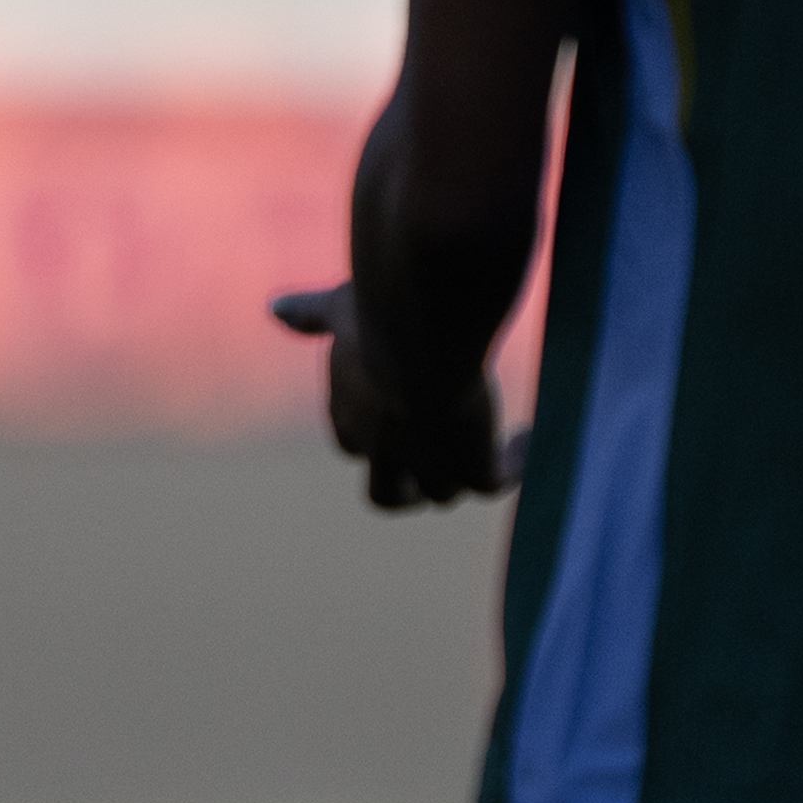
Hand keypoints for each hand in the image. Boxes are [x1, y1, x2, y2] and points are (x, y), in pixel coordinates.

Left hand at [271, 283, 520, 509]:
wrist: (421, 335)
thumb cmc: (378, 315)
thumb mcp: (341, 309)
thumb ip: (312, 315)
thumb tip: (275, 307)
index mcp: (350, 415)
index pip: (352, 442)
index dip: (372, 435)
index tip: (398, 415)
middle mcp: (381, 450)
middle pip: (385, 494)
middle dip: (406, 489)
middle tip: (435, 469)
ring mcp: (424, 464)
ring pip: (441, 494)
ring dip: (463, 475)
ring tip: (494, 447)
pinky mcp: (468, 465)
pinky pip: (490, 484)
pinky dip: (509, 467)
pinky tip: (527, 437)